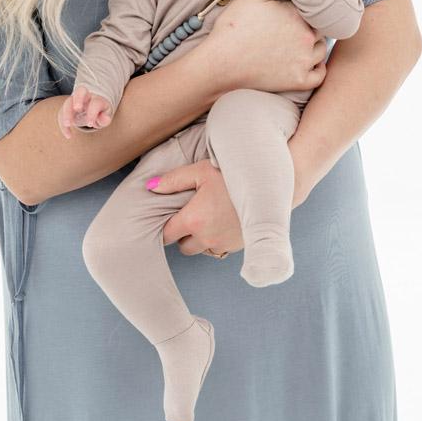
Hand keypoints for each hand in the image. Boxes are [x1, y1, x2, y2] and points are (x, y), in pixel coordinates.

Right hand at [57, 85, 112, 138]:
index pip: (95, 103)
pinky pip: (62, 113)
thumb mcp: (105, 117)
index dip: (92, 113)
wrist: (93, 109)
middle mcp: (86, 97)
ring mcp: (75, 101)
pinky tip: (69, 135)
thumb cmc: (100, 113)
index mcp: (97, 99)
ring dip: (67, 113)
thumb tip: (105, 118)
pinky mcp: (67, 108)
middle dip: (78, 99)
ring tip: (68, 124)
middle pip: (81, 91)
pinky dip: (63, 124)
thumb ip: (105, 119)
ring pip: (68, 102)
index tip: (90, 124)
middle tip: (77, 109)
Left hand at [147, 152, 315, 255]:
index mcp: (194, 219)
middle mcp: (207, 237)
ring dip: (199, 238)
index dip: (163, 227)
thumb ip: (173, 180)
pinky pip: (218, 248)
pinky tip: (222, 221)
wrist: (270, 186)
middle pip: (182, 247)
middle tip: (188, 215)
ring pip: (201, 249)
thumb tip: (150, 187)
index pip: (166, 235)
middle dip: (182, 234)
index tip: (165, 218)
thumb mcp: (201, 171)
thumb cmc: (234, 175)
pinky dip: (216, 239)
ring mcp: (223, 244)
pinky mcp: (237, 247)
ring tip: (206, 217)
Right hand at [206, 0, 327, 92]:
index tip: (290, 10)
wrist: (221, 64)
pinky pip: (319, 74)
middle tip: (291, 26)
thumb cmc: (235, 28)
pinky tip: (306, 62)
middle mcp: (308, 38)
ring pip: (321, 49)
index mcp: (299, 15)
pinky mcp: (299, 81)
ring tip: (296, 42)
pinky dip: (316, 68)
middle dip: (309, 24)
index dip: (303, 6)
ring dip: (313, 44)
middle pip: (320, 27)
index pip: (313, 6)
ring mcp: (305, 62)